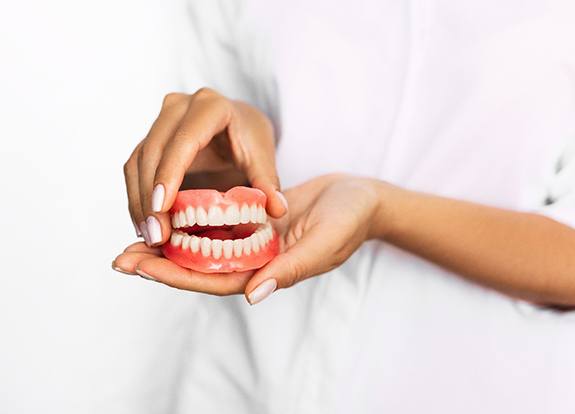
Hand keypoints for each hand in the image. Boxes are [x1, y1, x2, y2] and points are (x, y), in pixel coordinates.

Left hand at [112, 174, 387, 303]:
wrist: (361, 198)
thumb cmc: (349, 221)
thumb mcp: (323, 243)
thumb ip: (290, 270)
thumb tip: (254, 295)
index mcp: (268, 272)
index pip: (213, 279)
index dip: (174, 276)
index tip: (138, 266)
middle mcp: (255, 259)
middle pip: (200, 267)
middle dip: (160, 263)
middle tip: (120, 257)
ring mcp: (253, 240)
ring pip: (204, 246)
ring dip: (171, 243)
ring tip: (134, 235)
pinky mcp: (254, 219)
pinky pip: (217, 223)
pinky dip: (192, 220)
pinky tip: (170, 211)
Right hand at [123, 88, 287, 245]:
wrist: (237, 125)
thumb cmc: (250, 138)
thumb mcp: (263, 158)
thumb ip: (268, 183)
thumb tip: (277, 210)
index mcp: (211, 106)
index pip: (184, 141)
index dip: (169, 173)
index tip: (162, 207)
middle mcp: (179, 107)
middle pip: (153, 152)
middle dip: (150, 197)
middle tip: (157, 236)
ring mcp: (160, 121)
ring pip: (137, 162)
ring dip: (139, 202)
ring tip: (150, 237)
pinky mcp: (149, 138)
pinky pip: (134, 169)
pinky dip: (137, 199)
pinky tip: (145, 226)